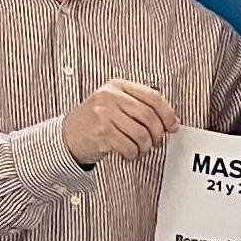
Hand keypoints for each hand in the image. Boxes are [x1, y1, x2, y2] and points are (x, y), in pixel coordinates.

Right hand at [64, 78, 178, 165]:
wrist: (68, 136)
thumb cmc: (95, 122)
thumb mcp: (115, 105)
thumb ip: (140, 107)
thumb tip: (171, 121)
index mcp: (118, 86)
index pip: (153, 97)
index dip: (167, 113)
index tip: (173, 126)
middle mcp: (110, 96)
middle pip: (149, 116)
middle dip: (157, 134)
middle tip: (156, 142)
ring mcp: (104, 113)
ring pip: (141, 134)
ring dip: (145, 147)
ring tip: (140, 149)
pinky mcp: (101, 132)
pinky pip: (129, 146)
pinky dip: (133, 154)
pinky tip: (128, 153)